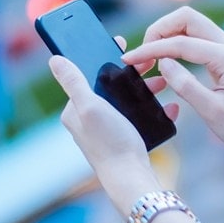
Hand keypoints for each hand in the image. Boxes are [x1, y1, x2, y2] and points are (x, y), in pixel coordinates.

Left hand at [49, 54, 176, 213]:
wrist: (132, 177)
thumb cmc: (110, 143)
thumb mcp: (90, 106)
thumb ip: (73, 82)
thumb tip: (55, 59)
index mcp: (74, 109)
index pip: (87, 74)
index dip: (104, 58)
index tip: (121, 45)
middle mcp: (88, 118)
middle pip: (109, 85)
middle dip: (131, 74)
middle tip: (150, 63)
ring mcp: (106, 128)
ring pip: (126, 99)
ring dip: (146, 89)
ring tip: (163, 82)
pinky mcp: (123, 136)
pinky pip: (138, 115)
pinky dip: (153, 109)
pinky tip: (168, 106)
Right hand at [120, 6, 223, 156]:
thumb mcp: (211, 112)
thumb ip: (185, 86)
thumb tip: (163, 63)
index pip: (180, 43)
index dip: (151, 49)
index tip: (129, 60)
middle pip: (186, 17)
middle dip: (158, 31)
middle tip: (142, 55)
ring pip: (189, 23)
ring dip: (166, 34)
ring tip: (150, 58)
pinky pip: (195, 36)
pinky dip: (176, 42)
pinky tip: (165, 60)